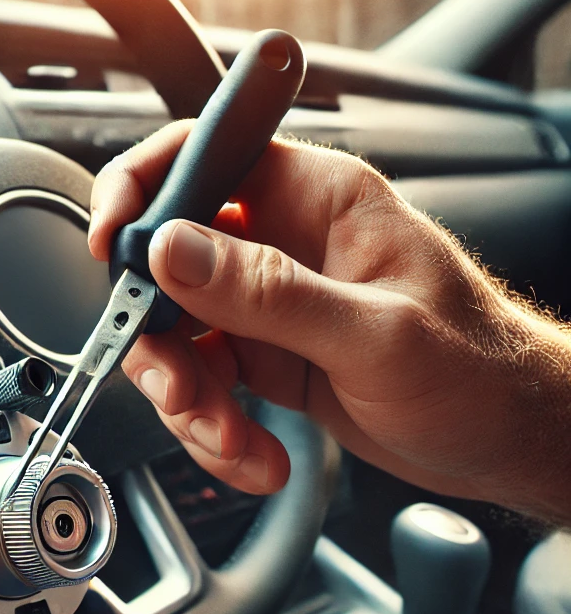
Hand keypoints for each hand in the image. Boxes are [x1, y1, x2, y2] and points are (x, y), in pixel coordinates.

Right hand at [90, 123, 570, 522]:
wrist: (502, 437)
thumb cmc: (475, 368)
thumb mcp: (373, 333)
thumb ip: (268, 292)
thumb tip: (172, 250)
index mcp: (314, 200)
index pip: (201, 158)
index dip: (140, 191)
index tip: (111, 247)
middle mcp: (280, 245)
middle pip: (167, 268)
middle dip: (162, 341)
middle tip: (183, 391)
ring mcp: (266, 306)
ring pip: (178, 339)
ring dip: (190, 402)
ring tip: (234, 441)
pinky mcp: (263, 359)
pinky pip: (204, 388)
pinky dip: (214, 430)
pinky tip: (254, 455)